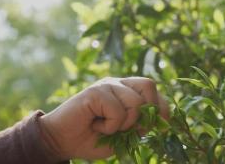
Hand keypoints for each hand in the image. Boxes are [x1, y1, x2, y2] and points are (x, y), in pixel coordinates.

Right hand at [39, 77, 168, 160]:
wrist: (62, 141)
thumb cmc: (92, 139)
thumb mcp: (123, 135)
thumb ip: (140, 125)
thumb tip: (158, 120)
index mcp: (125, 91)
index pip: (153, 90)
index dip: (162, 109)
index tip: (157, 128)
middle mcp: (116, 83)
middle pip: (149, 86)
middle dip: (147, 112)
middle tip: (130, 129)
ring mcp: (105, 85)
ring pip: (136, 103)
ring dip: (125, 124)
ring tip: (107, 128)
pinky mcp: (95, 92)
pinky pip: (117, 111)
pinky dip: (110, 126)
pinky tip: (96, 125)